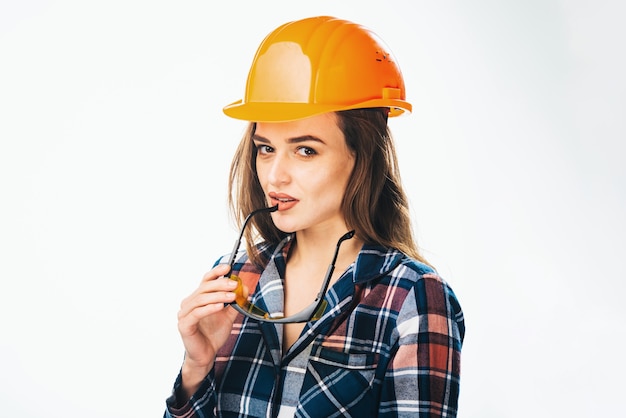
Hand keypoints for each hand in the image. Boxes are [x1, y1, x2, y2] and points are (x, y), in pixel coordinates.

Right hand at [177, 264, 239, 396]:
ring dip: (218, 296)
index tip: (228, 267)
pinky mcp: (184, 325)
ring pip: (200, 299)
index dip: (216, 272)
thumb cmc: (214, 334)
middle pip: (204, 288)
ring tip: (232, 296)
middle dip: (221, 284)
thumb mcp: (229, 316)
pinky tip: (220, 306)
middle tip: (235, 284)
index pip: (205, 280)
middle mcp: (189, 303)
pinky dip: (209, 308)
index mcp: (198, 298)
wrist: (207, 355)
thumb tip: (245, 287)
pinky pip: (197, 313)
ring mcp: (184, 314)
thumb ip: (235, 302)